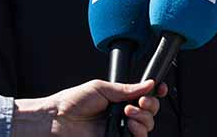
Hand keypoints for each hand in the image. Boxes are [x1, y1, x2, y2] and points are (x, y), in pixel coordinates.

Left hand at [13, 79, 167, 136]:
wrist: (56, 119)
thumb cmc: (73, 101)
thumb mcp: (102, 88)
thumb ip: (126, 88)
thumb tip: (149, 84)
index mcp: (121, 98)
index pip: (145, 96)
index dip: (156, 92)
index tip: (159, 88)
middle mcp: (123, 114)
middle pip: (151, 112)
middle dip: (149, 105)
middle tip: (138, 102)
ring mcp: (120, 128)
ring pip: (147, 126)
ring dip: (143, 118)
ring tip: (128, 113)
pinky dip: (137, 132)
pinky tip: (128, 126)